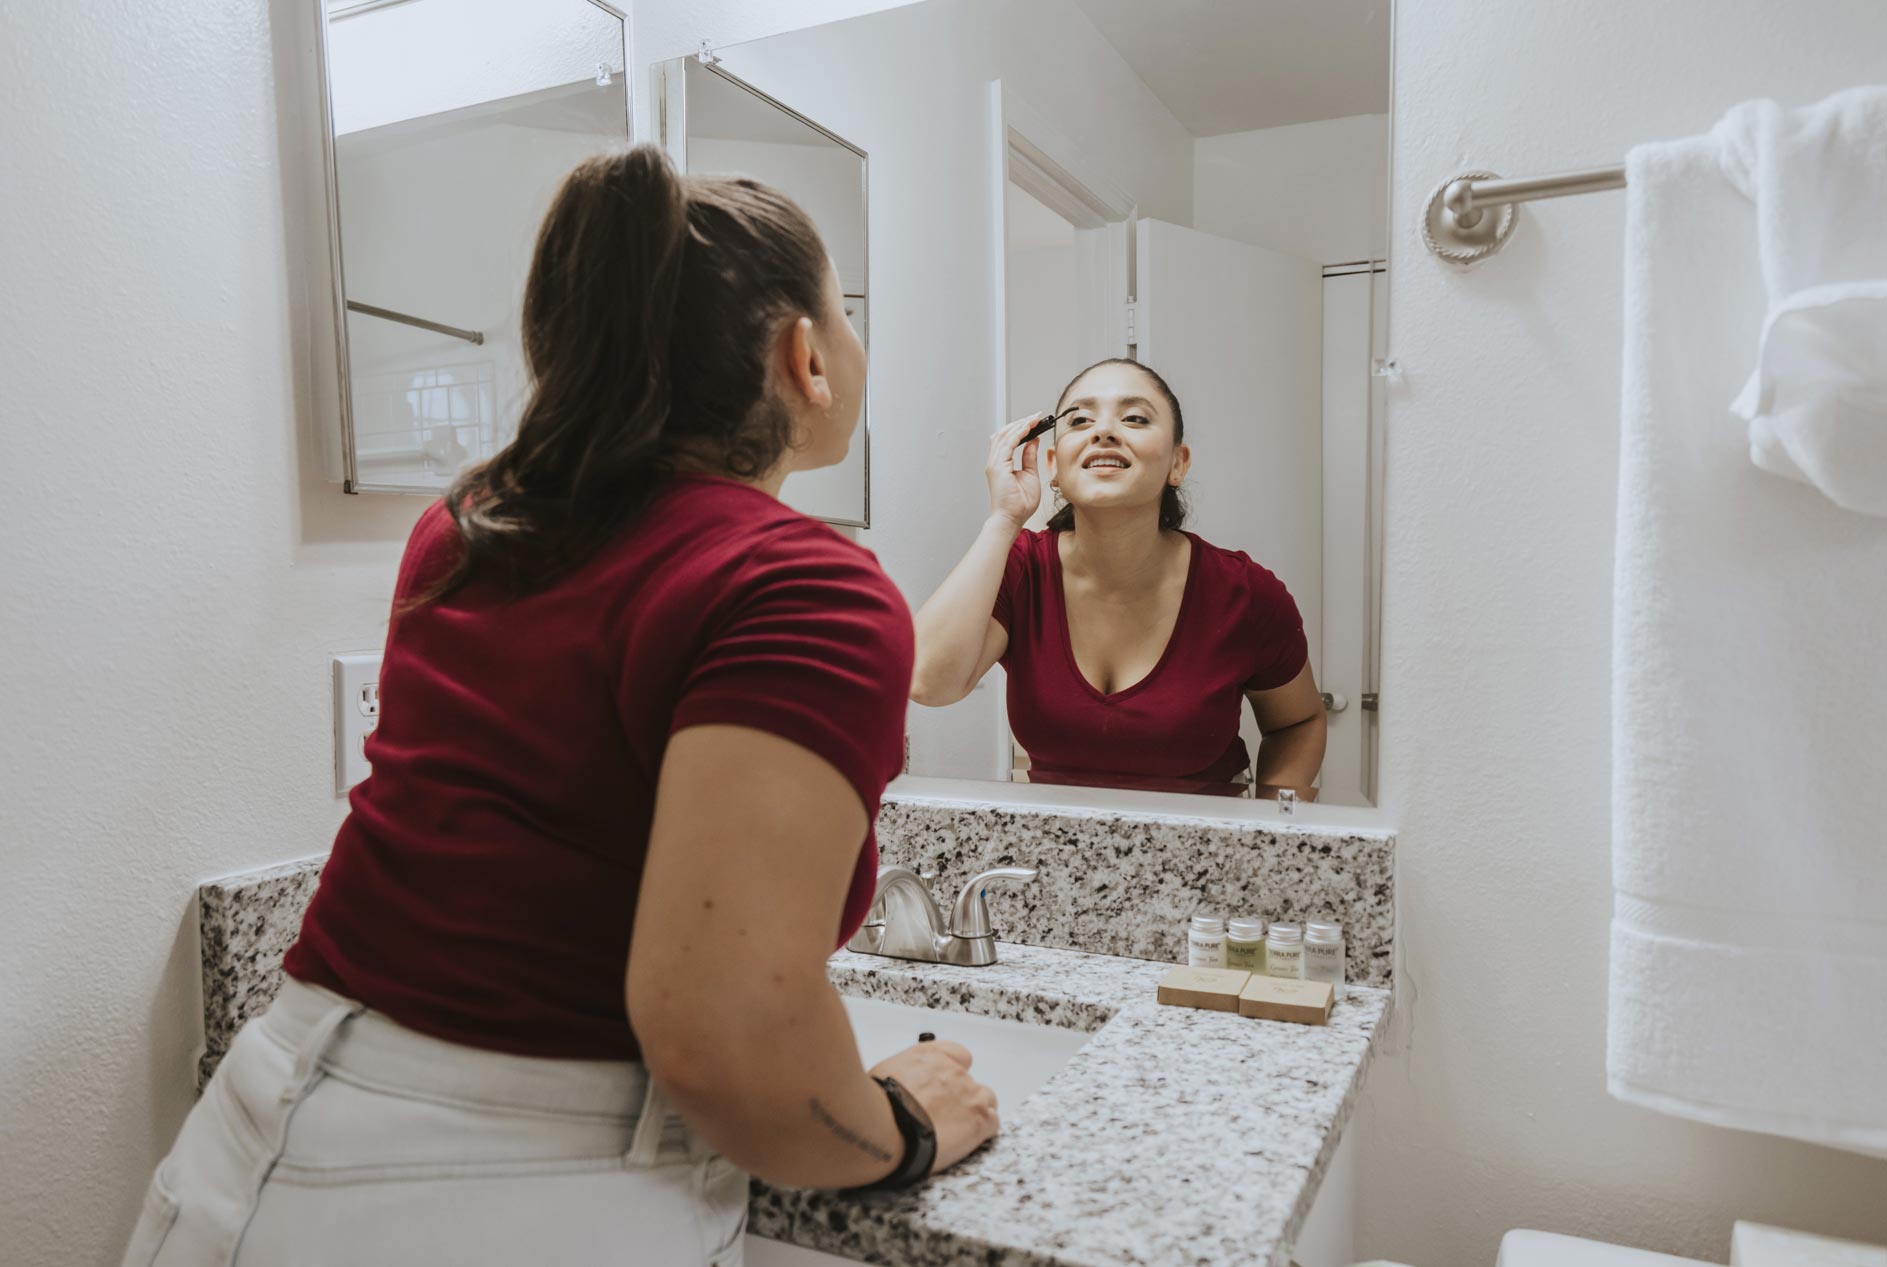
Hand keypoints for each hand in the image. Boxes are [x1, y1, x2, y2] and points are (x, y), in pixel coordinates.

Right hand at [870, 1040, 999, 1174]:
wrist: (885, 1128)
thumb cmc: (877, 1105)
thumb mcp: (883, 1076)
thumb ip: (902, 1076)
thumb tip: (899, 1086)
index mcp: (928, 1056)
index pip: (956, 1054)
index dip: (953, 1072)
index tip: (944, 1085)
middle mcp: (952, 1070)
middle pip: (969, 1081)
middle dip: (959, 1097)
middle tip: (943, 1115)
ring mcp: (969, 1094)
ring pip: (986, 1100)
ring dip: (975, 1112)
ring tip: (956, 1130)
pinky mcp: (978, 1119)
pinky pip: (992, 1123)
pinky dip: (983, 1132)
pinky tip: (965, 1141)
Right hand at [985, 414, 1045, 528]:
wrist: (1012, 519)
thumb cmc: (1019, 504)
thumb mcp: (1030, 474)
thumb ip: (1029, 457)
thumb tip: (1033, 440)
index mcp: (1001, 464)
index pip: (1007, 439)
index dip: (1019, 428)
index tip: (1034, 421)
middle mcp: (995, 462)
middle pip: (1003, 434)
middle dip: (1019, 423)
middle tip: (1035, 416)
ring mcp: (994, 464)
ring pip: (1003, 436)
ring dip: (1019, 425)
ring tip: (1033, 419)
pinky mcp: (997, 467)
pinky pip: (1007, 444)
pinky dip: (1017, 434)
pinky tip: (1028, 428)